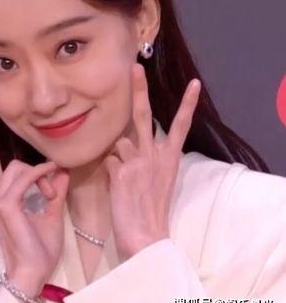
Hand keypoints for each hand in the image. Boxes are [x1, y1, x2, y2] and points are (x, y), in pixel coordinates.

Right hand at [0, 103, 69, 294]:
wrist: (33, 269)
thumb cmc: (38, 245)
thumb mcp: (50, 211)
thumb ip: (54, 189)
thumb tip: (61, 169)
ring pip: (15, 166)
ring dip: (38, 173)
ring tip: (49, 191)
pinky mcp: (4, 204)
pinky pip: (24, 176)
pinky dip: (40, 175)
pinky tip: (49, 184)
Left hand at [104, 63, 200, 259]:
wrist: (145, 236)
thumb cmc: (150, 209)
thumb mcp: (156, 180)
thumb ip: (143, 157)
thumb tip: (124, 144)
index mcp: (169, 158)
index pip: (180, 127)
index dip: (187, 105)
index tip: (194, 84)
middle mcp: (155, 156)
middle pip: (144, 116)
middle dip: (139, 90)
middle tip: (135, 67)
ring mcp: (138, 162)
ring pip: (118, 142)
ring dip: (117, 155)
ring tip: (125, 179)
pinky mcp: (121, 171)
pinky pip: (108, 160)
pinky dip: (109, 170)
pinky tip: (117, 186)